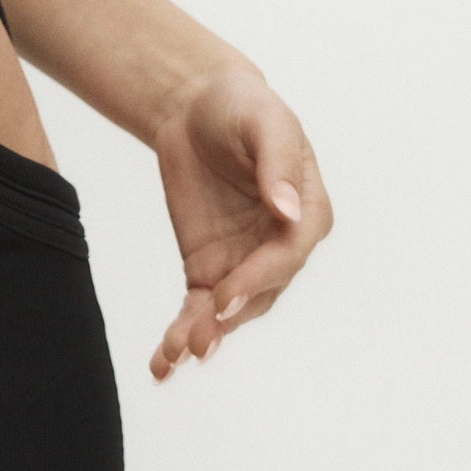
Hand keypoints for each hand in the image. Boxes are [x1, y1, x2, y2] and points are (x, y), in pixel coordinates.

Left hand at [146, 61, 332, 379]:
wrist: (194, 104)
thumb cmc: (240, 106)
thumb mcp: (264, 120)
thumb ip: (277, 162)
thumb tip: (286, 210)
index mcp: (308, 213)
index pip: (287, 255)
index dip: (258, 278)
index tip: (224, 295)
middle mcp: (281, 246)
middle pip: (259, 292)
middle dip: (228, 319)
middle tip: (197, 342)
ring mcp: (244, 261)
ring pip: (228, 310)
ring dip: (202, 334)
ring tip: (174, 355)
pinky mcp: (208, 267)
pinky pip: (197, 308)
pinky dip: (180, 335)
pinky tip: (162, 367)